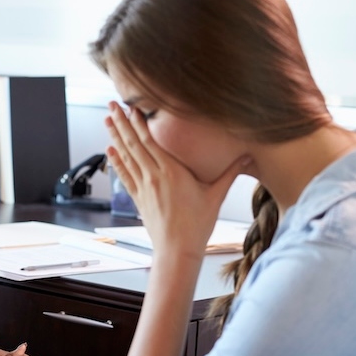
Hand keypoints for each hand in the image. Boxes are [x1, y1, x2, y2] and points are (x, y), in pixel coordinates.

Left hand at [105, 102, 249, 260]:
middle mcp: (153, 177)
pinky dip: (116, 161)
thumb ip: (230, 173)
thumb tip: (249, 156)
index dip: (140, 123)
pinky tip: (109, 150)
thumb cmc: (197, 225)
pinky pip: (124, 175)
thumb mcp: (216, 196)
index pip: (150, 141)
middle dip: (122, 123)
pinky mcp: (138, 198)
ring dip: (116, 136)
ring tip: (107, 119)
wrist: (177, 250)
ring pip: (126, 156)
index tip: (132, 107)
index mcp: (171, 172)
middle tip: (111, 105)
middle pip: (133, 144)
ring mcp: (143, 187)